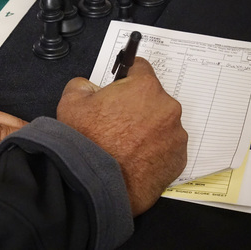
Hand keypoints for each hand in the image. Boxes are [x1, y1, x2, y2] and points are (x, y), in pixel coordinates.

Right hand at [56, 58, 187, 215]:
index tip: (122, 83)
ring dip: (147, 127)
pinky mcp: (179, 158)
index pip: (140, 66)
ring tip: (125, 143)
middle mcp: (166, 107)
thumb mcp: (71, 102)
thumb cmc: (87, 143)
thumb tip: (90, 87)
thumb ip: (83, 84)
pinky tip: (134, 156)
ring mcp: (176, 134)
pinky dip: (154, 148)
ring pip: (162, 122)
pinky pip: (167, 145)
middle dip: (136, 104)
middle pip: (152, 96)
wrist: (97, 184)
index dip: (127, 74)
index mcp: (144, 87)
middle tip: (116, 120)